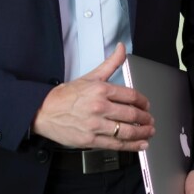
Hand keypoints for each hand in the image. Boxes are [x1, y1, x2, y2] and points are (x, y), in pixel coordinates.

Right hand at [31, 43, 154, 150]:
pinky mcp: (90, 140)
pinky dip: (131, 146)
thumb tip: (122, 48)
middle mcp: (99, 107)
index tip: (146, 105)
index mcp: (100, 90)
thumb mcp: (89, 76)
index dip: (143, 102)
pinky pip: (116, 144)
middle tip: (150, 120)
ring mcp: (95, 125)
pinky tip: (140, 145)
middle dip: (145, 119)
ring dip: (142, 133)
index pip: (131, 95)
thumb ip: (110, 64)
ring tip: (148, 132)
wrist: (43, 111)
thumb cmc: (64, 95)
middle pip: (132, 114)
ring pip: (126, 131)